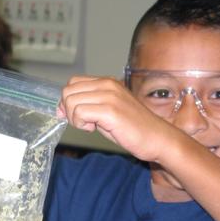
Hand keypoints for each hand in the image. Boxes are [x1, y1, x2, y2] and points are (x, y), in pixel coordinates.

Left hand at [58, 75, 172, 160]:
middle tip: (84, 123)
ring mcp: (109, 96)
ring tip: (92, 126)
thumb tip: (62, 108)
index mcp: (106, 82)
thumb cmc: (133, 128)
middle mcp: (107, 84)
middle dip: (69, 111)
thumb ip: (88, 105)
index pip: (72, 83)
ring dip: (75, 119)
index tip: (75, 116)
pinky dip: (81, 124)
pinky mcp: (110, 110)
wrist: (157, 138)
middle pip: (68, 92)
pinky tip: (95, 129)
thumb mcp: (107, 111)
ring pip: (71, 102)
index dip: (68, 101)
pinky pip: (80, 113)